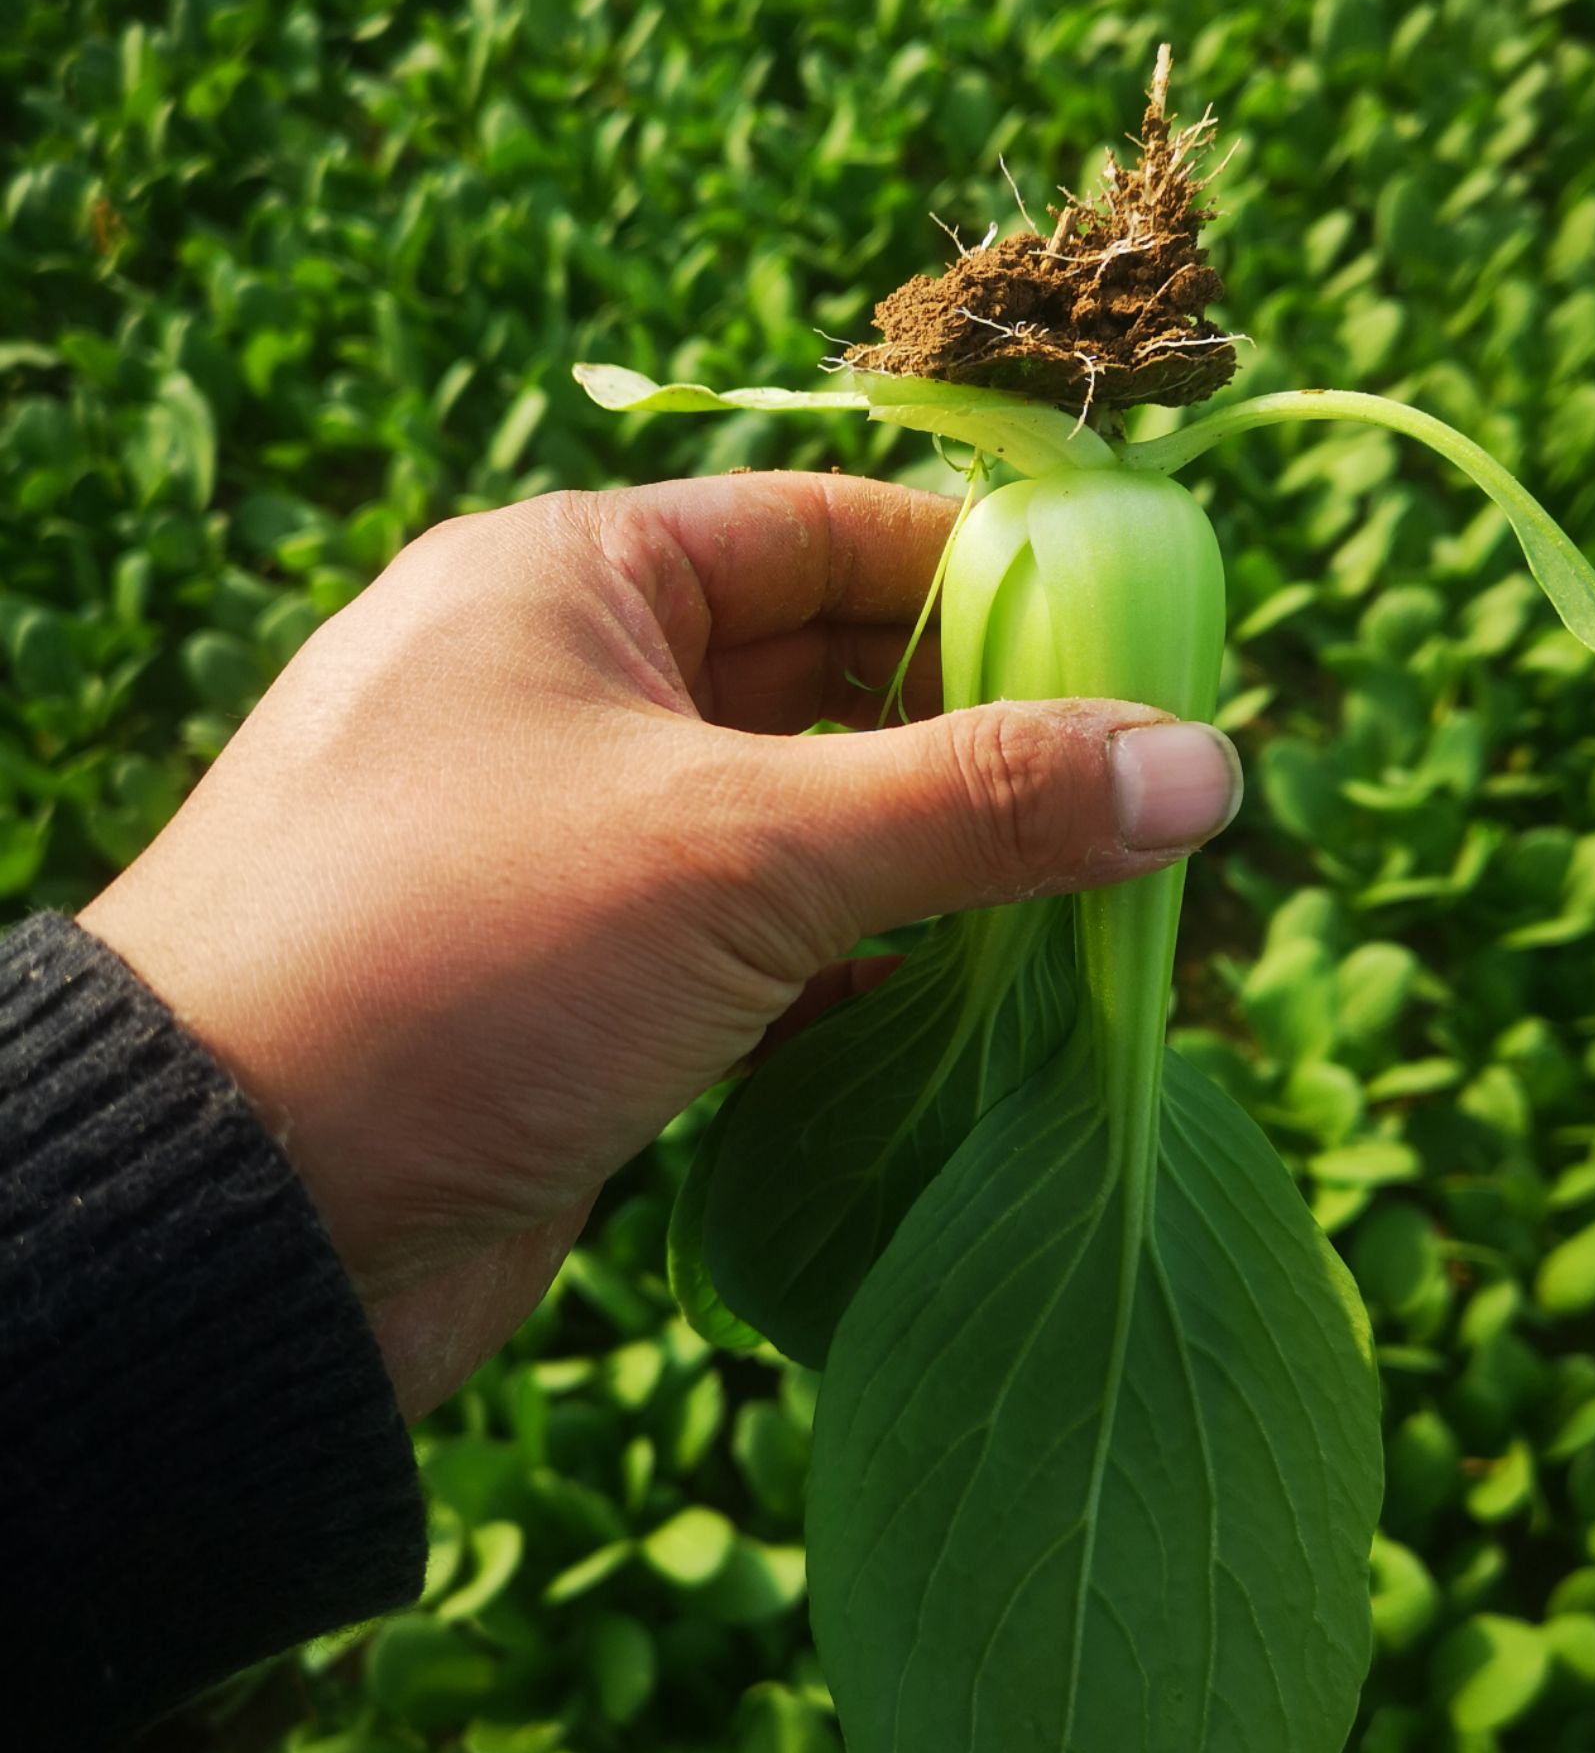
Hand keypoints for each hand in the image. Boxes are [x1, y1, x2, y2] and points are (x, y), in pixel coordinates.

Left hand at [78, 474, 1240, 1417]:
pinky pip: (749, 943)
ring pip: (793, 824)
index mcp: (568, 583)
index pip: (826, 531)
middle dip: (974, 739)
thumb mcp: (740, 851)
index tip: (1137, 646)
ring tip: (1086, 913)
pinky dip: (851, 972)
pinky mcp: (568, 983)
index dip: (985, 578)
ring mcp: (561, 843)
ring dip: (925, 869)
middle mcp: (560, 691)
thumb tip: (1205, 766)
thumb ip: (978, 803)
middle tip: (1139, 798)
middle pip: (821, 678)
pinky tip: (959, 1017)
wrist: (232, 1221)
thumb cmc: (460, 957)